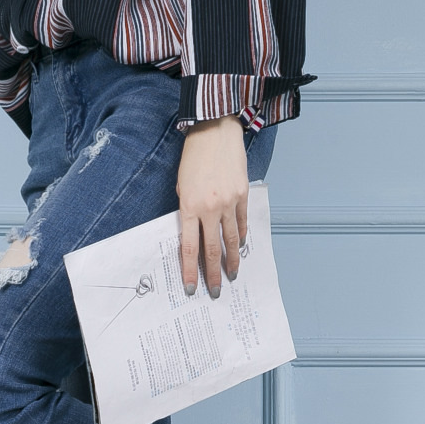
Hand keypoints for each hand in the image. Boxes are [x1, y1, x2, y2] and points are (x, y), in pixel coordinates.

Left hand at [176, 115, 247, 297]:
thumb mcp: (181, 186)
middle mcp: (210, 207)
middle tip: (215, 292)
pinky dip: (242, 237)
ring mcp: (229, 202)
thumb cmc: (193, 158)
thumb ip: (187, 211)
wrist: (215, 132)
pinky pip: (243, 222)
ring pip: (232, 239)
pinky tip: (240, 247)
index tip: (191, 288)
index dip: (190, 271)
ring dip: (231, 260)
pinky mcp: (243, 194)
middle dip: (213, 274)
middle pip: (212, 250)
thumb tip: (194, 234)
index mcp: (189, 207)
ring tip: (232, 275)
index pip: (190, 248)